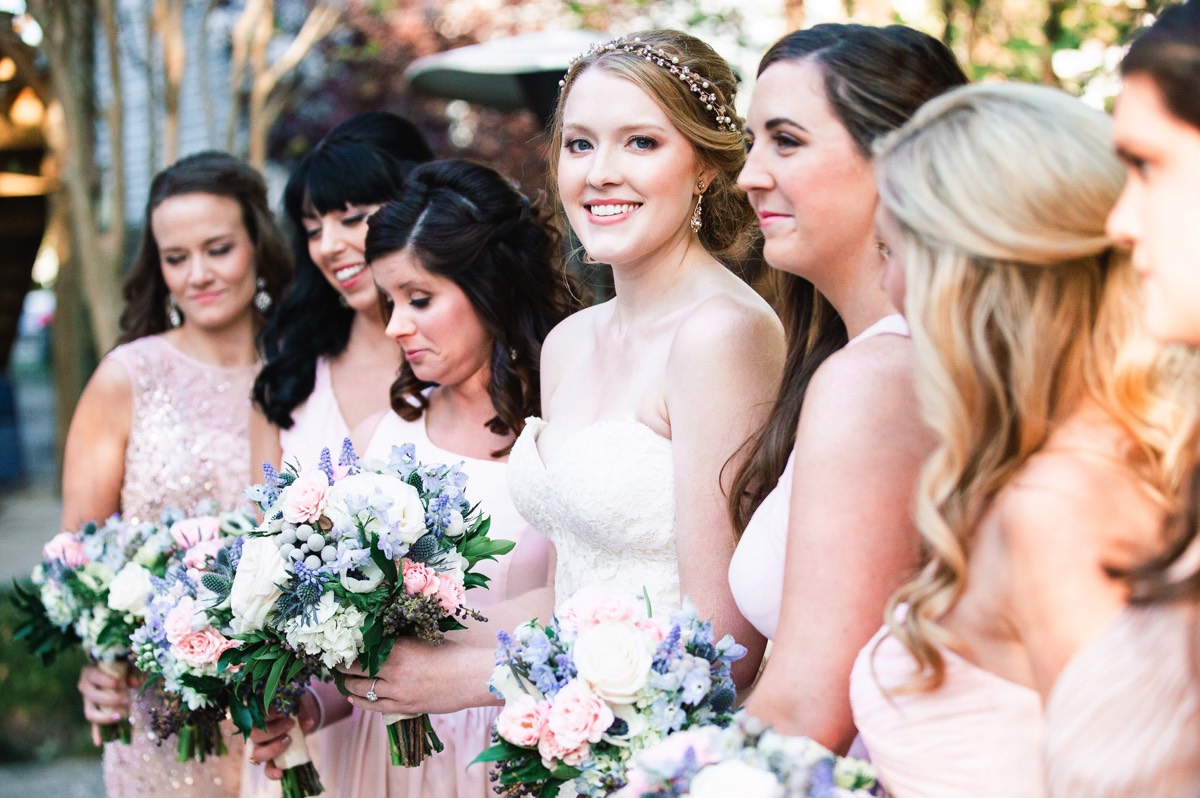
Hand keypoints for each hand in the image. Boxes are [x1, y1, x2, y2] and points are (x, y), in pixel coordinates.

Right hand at [78, 664, 137, 744]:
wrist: (108, 670)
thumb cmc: (116, 666)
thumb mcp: (124, 665)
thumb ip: (130, 671)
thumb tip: (136, 683)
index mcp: (90, 673)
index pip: (95, 677)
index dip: (107, 681)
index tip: (122, 684)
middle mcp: (84, 687)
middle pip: (92, 697)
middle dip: (109, 700)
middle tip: (125, 700)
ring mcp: (87, 701)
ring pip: (90, 712)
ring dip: (104, 717)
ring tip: (119, 717)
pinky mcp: (93, 712)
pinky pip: (93, 724)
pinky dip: (96, 733)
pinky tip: (99, 742)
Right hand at [246, 689, 318, 779]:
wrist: (299, 718)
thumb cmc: (293, 709)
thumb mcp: (296, 706)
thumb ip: (299, 711)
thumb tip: (308, 722)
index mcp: (258, 717)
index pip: (255, 715)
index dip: (267, 714)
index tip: (282, 712)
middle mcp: (256, 734)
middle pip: (255, 735)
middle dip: (273, 730)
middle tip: (290, 724)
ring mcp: (261, 748)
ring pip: (257, 754)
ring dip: (273, 749)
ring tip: (289, 741)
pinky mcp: (270, 760)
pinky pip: (267, 769)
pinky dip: (272, 772)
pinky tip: (280, 773)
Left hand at [340, 637, 496, 715]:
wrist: (471, 677)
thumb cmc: (451, 653)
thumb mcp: (421, 639)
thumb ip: (399, 641)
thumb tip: (377, 638)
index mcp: (398, 648)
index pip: (361, 650)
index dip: (347, 651)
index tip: (339, 648)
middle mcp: (394, 670)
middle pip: (356, 671)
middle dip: (343, 668)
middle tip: (336, 664)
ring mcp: (398, 692)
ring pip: (362, 690)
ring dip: (349, 686)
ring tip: (343, 681)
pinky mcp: (405, 707)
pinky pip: (375, 707)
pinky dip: (361, 702)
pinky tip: (354, 698)